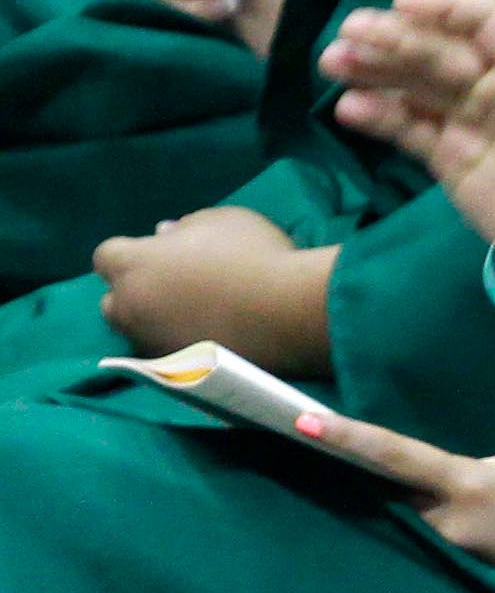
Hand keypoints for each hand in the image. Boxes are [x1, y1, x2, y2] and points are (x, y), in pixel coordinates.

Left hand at [95, 210, 336, 369]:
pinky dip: (181, 348)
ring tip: (195, 318)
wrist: (290, 315)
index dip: (133, 254)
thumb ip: (185, 226)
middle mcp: (128, 307)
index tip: (161, 254)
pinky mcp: (177, 372)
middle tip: (174, 288)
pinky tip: (211, 339)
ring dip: (157, 324)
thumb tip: (166, 235)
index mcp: (132, 264)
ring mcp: (151, 343)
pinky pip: (168, 357)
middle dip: (135, 294)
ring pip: (140, 333)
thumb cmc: (253, 256)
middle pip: (114, 301)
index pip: (107, 256)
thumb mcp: (221, 220)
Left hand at [301, 406, 494, 572]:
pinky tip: (478, 516)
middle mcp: (449, 521)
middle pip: (398, 489)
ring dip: (428, 497)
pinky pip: (445, 532)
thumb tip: (449, 481)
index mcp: (466, 485)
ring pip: (424, 512)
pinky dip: (450, 518)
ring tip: (457, 488)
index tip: (302, 420)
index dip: (347, 436)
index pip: (394, 455)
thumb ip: (477, 469)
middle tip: (343, 444)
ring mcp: (457, 548)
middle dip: (379, 472)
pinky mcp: (469, 566)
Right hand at [326, 0, 494, 274]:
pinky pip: (407, 128)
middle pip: (439, 48)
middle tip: (349, 34)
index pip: (488, 23)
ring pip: (414, 83)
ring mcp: (468, 119)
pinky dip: (378, 116)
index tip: (403, 2)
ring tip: (333, 63)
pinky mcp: (447, 155)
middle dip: (396, 36)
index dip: (447, 7)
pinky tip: (348, 109)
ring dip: (375, 69)